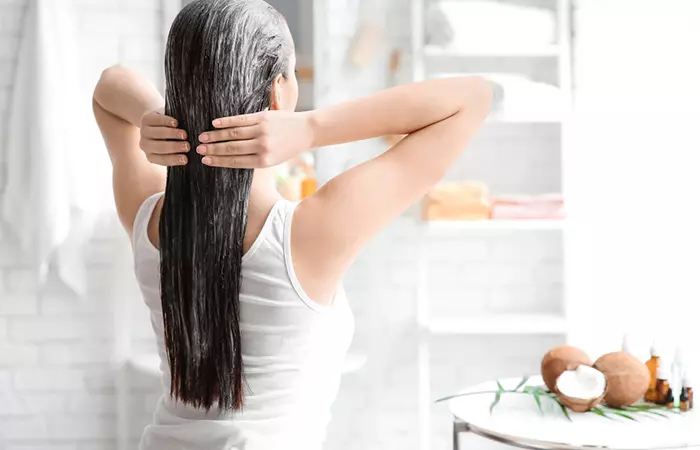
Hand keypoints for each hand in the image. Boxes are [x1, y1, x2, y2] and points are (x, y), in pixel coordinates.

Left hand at [139, 110, 189, 165]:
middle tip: (187, 146)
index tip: (186, 159)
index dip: (174, 159)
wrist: (151, 123)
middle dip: (174, 147)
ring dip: (172, 134)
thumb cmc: (166, 139)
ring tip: (184, 134)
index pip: (163, 160)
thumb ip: (176, 153)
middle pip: (160, 147)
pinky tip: (175, 123)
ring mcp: (144, 132)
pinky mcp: (145, 119)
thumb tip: (191, 155)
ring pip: (158, 133)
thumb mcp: (168, 149)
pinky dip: (167, 122)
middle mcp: (145, 146)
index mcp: (151, 156)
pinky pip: (157, 121)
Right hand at [197, 110, 312, 167]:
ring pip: (233, 134)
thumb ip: (255, 158)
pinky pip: (240, 120)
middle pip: (231, 148)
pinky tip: (215, 124)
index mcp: (263, 161)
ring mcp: (261, 131)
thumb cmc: (288, 147)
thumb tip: (231, 158)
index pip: (235, 161)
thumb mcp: (274, 159)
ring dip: (215, 136)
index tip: (205, 161)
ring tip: (202, 137)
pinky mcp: (263, 118)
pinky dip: (226, 122)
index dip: (219, 161)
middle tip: (198, 149)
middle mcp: (261, 147)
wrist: (307, 131)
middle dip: (213, 149)